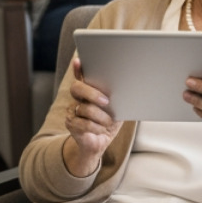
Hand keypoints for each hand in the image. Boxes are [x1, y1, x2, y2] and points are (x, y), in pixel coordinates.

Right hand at [62, 56, 120, 175]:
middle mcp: (77, 97)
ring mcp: (71, 109)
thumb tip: (131, 88)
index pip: (81, 75)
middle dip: (93, 94)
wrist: (100, 142)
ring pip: (85, 108)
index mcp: (89, 90)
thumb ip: (118, 97)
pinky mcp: (70, 122)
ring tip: (108, 122)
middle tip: (107, 102)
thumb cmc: (110, 121)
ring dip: (102, 118)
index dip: (79, 68)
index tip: (79, 61)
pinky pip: (84, 123)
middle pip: (77, 88)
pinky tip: (101, 129)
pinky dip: (97, 128)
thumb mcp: (117, 108)